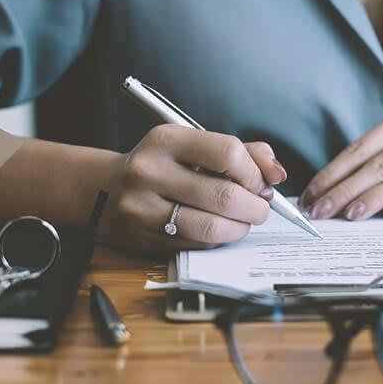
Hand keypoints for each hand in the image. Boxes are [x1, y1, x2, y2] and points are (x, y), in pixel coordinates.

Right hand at [101, 125, 287, 252]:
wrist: (105, 191)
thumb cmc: (163, 164)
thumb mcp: (195, 145)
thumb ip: (243, 151)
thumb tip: (276, 173)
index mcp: (167, 139)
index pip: (227, 153)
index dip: (254, 172)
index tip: (260, 182)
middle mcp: (151, 171)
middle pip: (225, 196)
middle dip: (255, 206)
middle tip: (260, 207)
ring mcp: (146, 208)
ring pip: (213, 228)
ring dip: (240, 227)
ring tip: (243, 219)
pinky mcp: (148, 238)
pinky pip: (199, 244)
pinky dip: (219, 239)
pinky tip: (218, 227)